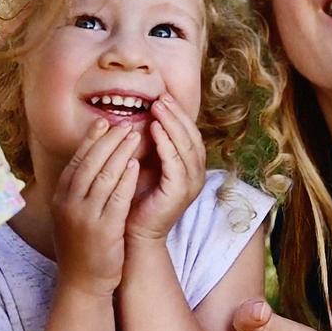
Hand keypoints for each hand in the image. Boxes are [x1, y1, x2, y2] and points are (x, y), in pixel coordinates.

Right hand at [50, 118, 141, 295]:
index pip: (76, 160)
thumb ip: (77, 186)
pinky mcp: (103, 230)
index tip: (104, 122)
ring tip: (135, 135)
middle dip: (109, 140)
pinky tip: (136, 164)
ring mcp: (85, 217)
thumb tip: (90, 153)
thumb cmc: (81, 242)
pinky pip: (117, 198)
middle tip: (125, 123)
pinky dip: (126, 178)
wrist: (83, 280)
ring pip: (104, 176)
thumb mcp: (70, 211)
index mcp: (60, 197)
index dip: (90, 139)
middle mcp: (68, 204)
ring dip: (121, 152)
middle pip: (90, 163)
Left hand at [125, 94, 206, 241]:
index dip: (178, 114)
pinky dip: (165, 143)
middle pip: (191, 135)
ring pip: (185, 146)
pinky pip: (175, 162)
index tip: (163, 96)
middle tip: (161, 96)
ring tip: (157, 107)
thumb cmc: (138, 199)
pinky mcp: (179, 192)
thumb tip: (146, 116)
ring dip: (171, 124)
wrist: (134, 234)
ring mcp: (191, 184)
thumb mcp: (148, 165)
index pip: (190, 133)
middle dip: (176, 114)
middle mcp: (197, 174)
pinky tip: (154, 128)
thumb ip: (154, 145)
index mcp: (192, 167)